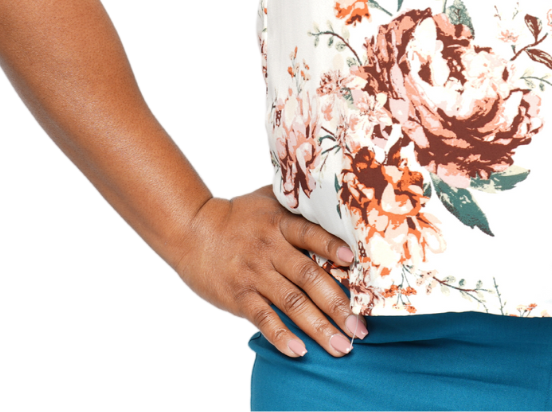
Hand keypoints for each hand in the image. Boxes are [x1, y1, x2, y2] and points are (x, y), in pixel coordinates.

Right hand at [166, 182, 367, 358]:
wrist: (191, 229)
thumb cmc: (236, 214)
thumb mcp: (267, 199)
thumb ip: (296, 204)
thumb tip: (333, 201)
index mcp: (280, 223)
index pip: (311, 235)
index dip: (333, 247)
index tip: (356, 265)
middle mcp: (270, 249)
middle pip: (309, 277)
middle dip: (338, 305)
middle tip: (361, 329)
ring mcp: (254, 274)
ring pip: (292, 303)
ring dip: (319, 328)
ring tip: (341, 348)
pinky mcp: (238, 296)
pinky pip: (263, 319)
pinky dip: (281, 336)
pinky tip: (299, 352)